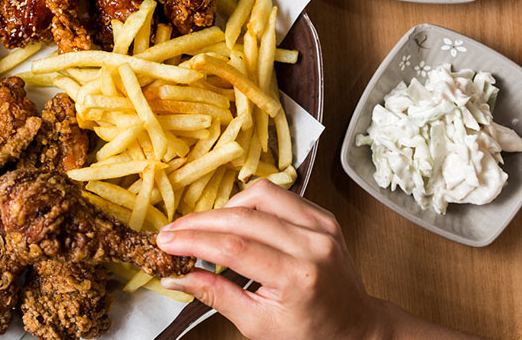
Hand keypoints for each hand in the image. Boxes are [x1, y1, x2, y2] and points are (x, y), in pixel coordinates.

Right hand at [157, 179, 480, 339]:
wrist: (356, 326)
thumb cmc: (309, 332)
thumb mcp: (257, 325)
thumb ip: (215, 295)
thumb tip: (175, 276)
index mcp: (299, 277)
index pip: (234, 247)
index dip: (194, 241)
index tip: (165, 242)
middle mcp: (313, 245)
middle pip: (242, 217)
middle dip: (199, 222)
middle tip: (172, 232)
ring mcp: (321, 226)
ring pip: (259, 195)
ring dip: (224, 208)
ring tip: (205, 228)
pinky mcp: (323, 215)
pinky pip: (278, 194)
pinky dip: (250, 203)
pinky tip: (235, 220)